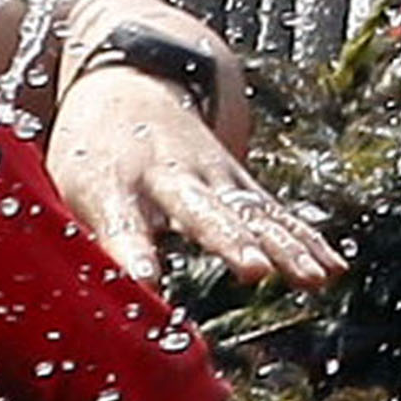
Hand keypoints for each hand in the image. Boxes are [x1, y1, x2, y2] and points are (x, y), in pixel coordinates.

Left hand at [45, 55, 347, 289]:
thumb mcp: (67, 195)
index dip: (135, 252)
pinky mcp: (240, 183)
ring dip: (285, 246)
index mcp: (114, 184)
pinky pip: (277, 214)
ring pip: (253, 213)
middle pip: (203, 212)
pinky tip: (333, 269)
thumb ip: (83, 246)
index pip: (123, 224)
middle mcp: (170, 176)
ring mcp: (212, 175)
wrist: (130, 87)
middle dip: (230, 240)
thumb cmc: (91, 159)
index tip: (147, 281)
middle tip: (254, 270)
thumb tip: (85, 313)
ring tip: (312, 279)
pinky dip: (306, 240)